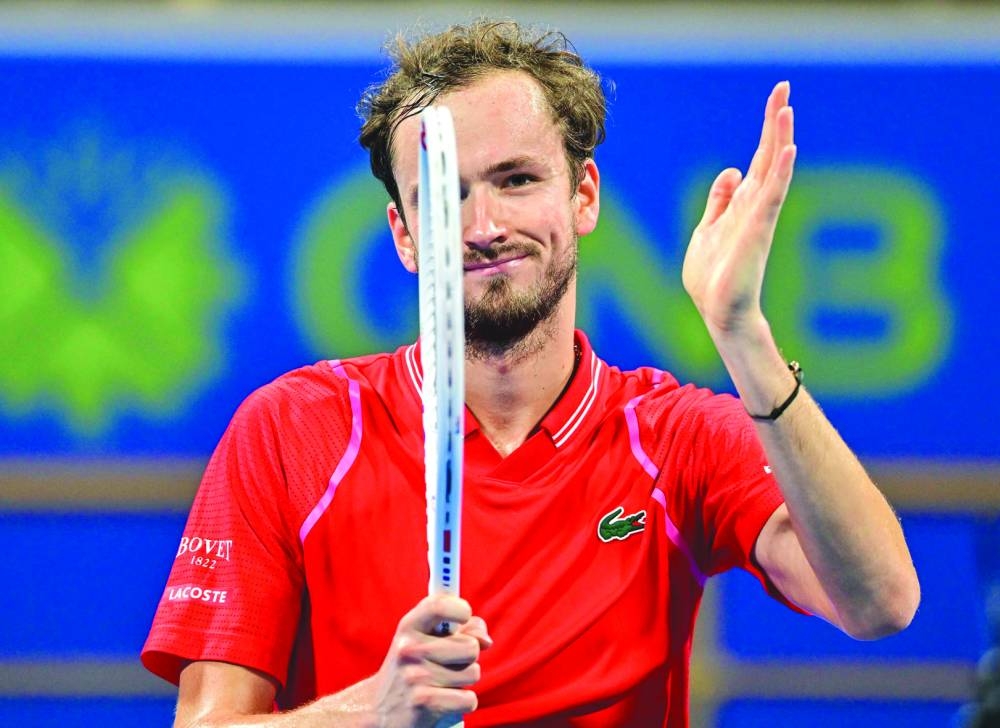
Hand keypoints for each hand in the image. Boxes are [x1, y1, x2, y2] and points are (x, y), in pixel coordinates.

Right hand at [372, 595, 491, 727]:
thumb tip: (485, 640)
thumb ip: (460, 630)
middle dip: (469, 657)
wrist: (379, 709)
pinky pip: (468, 699)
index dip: (460, 608)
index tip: (464, 617)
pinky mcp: (424, 702)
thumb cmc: (412, 669)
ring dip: (465, 681)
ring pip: (473, 673)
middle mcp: (410, 648)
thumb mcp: (425, 640)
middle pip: (470, 646)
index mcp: (409, 627)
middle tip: (450, 662)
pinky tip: (446, 700)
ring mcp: (416, 676)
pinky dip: (463, 702)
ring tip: (444, 682)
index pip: (438, 605)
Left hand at [682, 81, 796, 338]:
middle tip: (783, 89)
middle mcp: (756, 206)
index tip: (777, 97)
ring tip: (787, 110)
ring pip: (774, 171)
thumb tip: (733, 171)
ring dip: (780, 140)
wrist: (717, 312)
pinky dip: (780, 174)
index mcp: (743, 204)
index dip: (767, 129)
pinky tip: (787, 151)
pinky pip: (771, 197)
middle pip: (769, 156)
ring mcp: (759, 218)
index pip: (758, 158)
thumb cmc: (713, 277)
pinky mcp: (757, 231)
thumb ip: (720, 201)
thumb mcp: (707, 230)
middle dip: (775, 123)